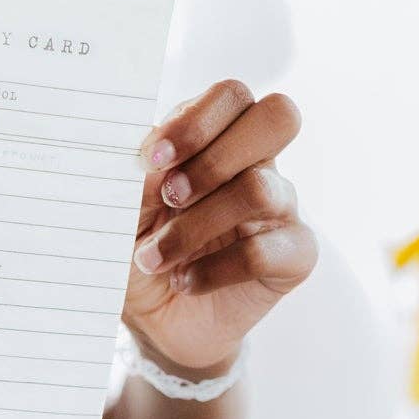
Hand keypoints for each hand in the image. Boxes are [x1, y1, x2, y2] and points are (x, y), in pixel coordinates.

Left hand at [123, 80, 316, 375]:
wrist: (154, 322)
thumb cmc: (140, 253)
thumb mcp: (125, 213)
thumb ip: (140, 180)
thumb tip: (155, 163)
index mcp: (218, 138)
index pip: (231, 96)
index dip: (197, 121)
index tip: (152, 160)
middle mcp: (257, 164)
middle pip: (277, 117)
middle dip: (217, 155)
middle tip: (170, 196)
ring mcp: (281, 209)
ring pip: (260, 189)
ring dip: (195, 226)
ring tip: (155, 258)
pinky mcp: (294, 256)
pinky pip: (265, 252)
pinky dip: (215, 270)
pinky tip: (186, 282)